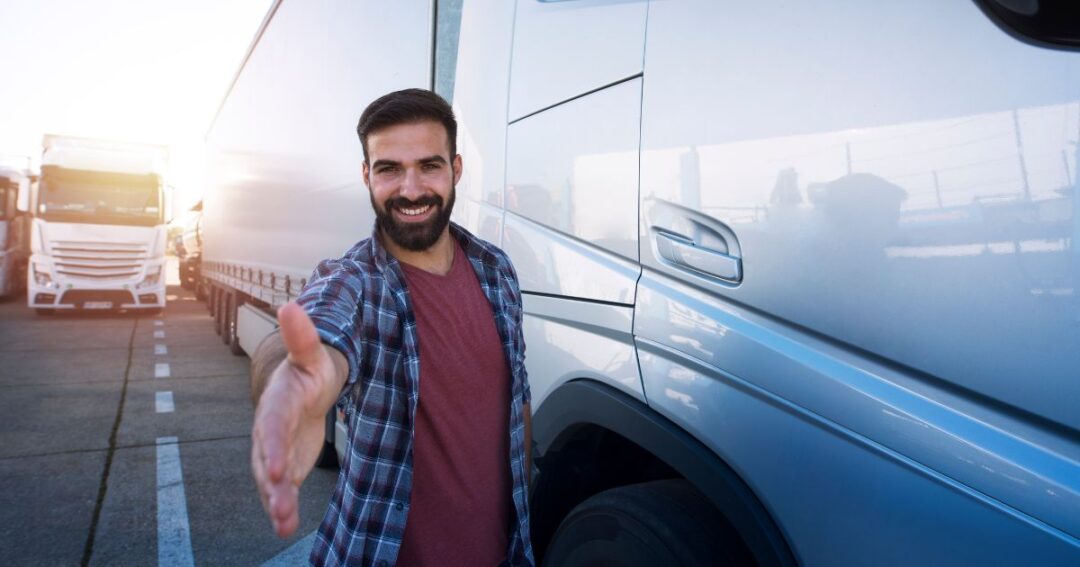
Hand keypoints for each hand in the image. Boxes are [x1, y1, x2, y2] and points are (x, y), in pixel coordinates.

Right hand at [251, 302, 340, 536]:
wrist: (305, 390)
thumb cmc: (309, 371)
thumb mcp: (312, 354)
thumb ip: (303, 336)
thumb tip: (291, 305)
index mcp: (276, 402)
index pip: (272, 425)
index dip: (274, 446)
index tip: (279, 468)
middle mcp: (268, 431)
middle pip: (267, 458)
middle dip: (272, 481)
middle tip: (280, 501)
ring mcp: (274, 452)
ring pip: (270, 480)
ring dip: (276, 501)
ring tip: (283, 521)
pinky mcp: (284, 468)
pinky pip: (280, 491)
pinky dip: (282, 510)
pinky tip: (287, 528)